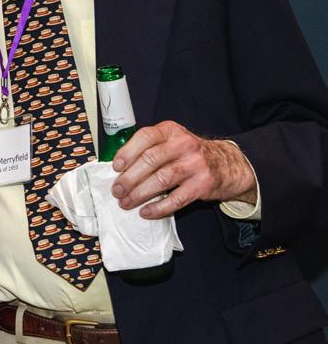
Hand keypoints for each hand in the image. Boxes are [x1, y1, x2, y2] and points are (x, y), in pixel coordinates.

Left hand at [111, 121, 256, 218]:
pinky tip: (146, 212)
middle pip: (150, 161)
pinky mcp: (203, 184)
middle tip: (117, 190)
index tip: (115, 168)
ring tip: (126, 202)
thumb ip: (149, 147)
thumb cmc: (189, 153)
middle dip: (129, 178)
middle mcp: (184, 145)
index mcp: (171, 131)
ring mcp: (195, 164)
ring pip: (161, 180)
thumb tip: (119, 167)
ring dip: (139, 194)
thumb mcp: (171, 140)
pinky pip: (177, 199)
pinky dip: (159, 207)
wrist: (228, 164)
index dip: (127, 153)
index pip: (145, 137)